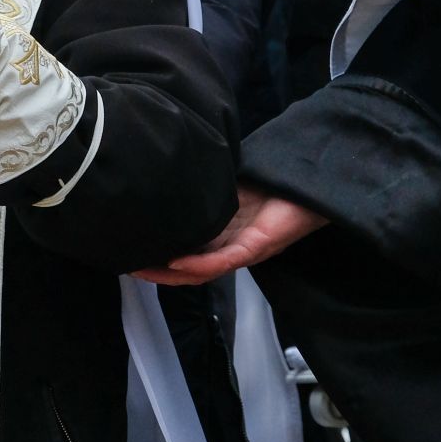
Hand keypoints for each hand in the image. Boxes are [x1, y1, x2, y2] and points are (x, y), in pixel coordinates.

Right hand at [133, 185, 328, 285]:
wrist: (314, 182)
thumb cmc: (275, 180)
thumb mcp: (228, 181)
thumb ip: (204, 183)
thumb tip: (171, 167)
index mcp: (223, 232)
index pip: (185, 250)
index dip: (157, 254)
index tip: (130, 247)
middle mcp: (230, 246)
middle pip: (188, 268)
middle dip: (156, 269)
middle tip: (126, 265)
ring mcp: (243, 249)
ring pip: (201, 272)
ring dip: (170, 274)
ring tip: (143, 269)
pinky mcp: (258, 246)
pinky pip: (224, 261)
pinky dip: (199, 263)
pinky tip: (177, 261)